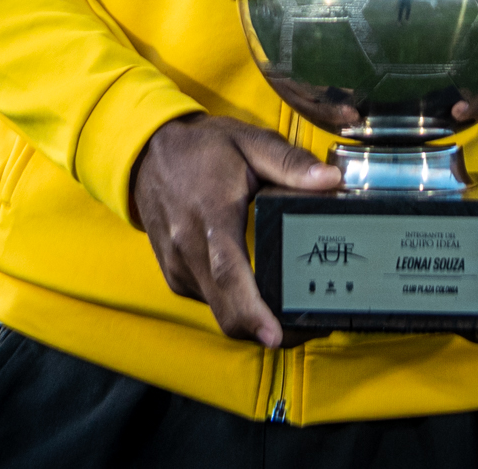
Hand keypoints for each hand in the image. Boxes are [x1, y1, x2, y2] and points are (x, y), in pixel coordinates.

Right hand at [130, 115, 340, 347]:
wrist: (147, 154)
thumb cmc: (201, 148)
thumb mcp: (249, 142)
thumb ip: (289, 163)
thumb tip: (330, 181)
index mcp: (210, 213)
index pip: (228, 271)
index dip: (252, 309)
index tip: (275, 335)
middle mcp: (189, 247)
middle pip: (226, 307)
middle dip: (267, 328)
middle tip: (310, 327)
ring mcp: (178, 265)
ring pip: (219, 311)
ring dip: (253, 320)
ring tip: (293, 310)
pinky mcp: (175, 274)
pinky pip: (209, 301)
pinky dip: (235, 306)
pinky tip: (260, 295)